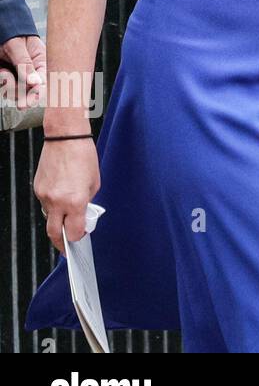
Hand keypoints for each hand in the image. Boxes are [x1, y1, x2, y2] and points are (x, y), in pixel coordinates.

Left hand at [0, 35, 45, 110]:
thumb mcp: (17, 46)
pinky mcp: (6, 77)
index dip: (40, 89)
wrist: (1, 27)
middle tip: (22, 105)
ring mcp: (17, 75)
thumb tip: (35, 82)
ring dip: (10, 87)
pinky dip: (3, 83)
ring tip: (4, 73)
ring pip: (16, 91)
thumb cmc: (11, 33)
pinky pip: (5, 87)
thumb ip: (25, 64)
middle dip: (26, 97)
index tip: (35, 96)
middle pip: (31, 90)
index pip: (44, 79)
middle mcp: (31, 71)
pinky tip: (2, 73)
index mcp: (41, 61)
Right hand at [33, 135, 98, 253]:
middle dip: (61, 243)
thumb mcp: (94, 182)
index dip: (78, 237)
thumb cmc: (84, 156)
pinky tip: (62, 195)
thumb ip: (88, 202)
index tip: (82, 237)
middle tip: (67, 247)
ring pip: (48, 217)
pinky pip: (45, 204)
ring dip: (58, 219)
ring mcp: (44, 196)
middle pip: (54, 233)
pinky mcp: (37, 189)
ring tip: (68, 213)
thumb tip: (82, 214)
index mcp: (75, 201)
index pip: (73, 232)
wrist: (65, 138)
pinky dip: (53, 205)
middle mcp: (57, 201)